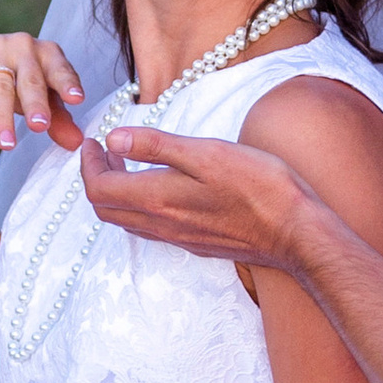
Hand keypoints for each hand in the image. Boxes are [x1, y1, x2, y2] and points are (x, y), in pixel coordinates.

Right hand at [0, 30, 81, 161]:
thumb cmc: (18, 82)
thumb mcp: (42, 98)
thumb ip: (59, 119)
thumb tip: (76, 143)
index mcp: (48, 53)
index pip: (60, 69)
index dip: (68, 83)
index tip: (77, 99)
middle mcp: (22, 46)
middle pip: (30, 80)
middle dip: (35, 103)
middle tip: (39, 126)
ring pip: (0, 90)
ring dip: (3, 119)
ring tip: (7, 146)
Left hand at [82, 120, 310, 267]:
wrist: (294, 232)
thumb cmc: (259, 187)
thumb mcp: (207, 153)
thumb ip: (157, 146)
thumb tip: (114, 139)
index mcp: (158, 199)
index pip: (100, 189)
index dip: (88, 164)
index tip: (92, 141)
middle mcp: (162, 225)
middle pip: (106, 210)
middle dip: (96, 178)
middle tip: (102, 151)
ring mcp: (179, 238)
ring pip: (127, 221)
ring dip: (116, 194)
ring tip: (124, 165)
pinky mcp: (195, 243)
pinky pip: (150, 229)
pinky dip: (137, 206)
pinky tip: (156, 189)